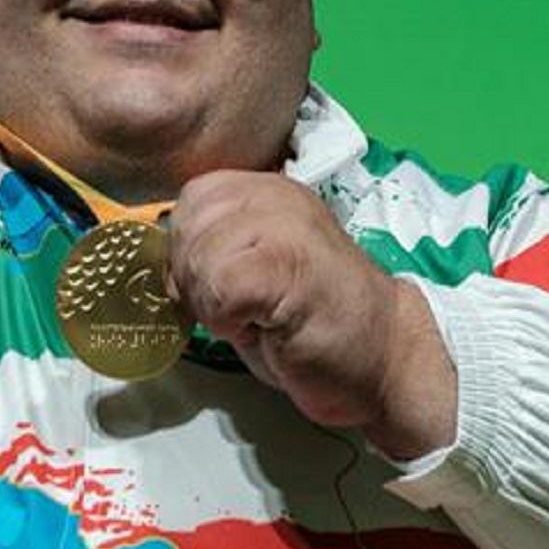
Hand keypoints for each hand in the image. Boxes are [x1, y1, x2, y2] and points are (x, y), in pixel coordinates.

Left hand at [168, 171, 457, 458]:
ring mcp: (287, 226)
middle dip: (194, 277)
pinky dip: (227, 318)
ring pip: (201, 254)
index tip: (221, 287)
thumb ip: (212, 251)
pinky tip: (261, 327)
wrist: (387, 358)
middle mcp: (277, 196)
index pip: (192, 199)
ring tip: (254, 318)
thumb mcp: (256, 270)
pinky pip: (222, 285)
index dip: (189, 250)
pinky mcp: (290, 266)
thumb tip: (160, 263)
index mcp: (267, 190)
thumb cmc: (315, 325)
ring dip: (212, 301)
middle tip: (237, 309)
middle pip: (188, 223)